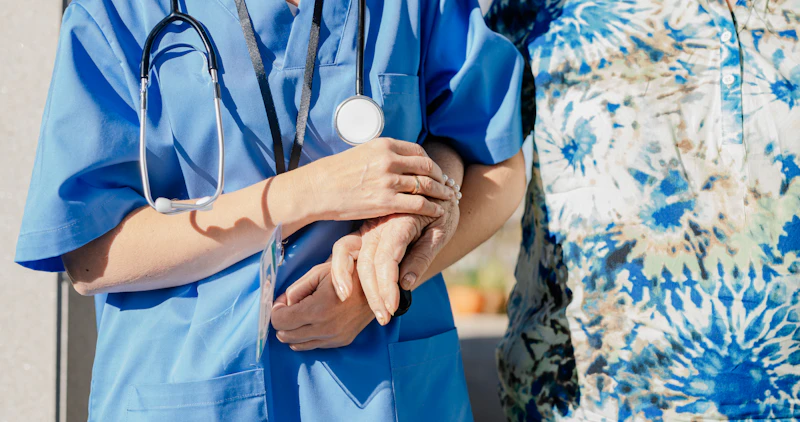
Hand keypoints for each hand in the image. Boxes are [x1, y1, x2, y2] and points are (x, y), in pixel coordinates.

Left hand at [272, 262, 373, 350]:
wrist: (378, 285)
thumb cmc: (346, 273)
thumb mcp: (317, 273)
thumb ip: (295, 290)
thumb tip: (283, 304)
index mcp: (317, 309)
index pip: (279, 321)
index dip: (276, 311)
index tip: (282, 302)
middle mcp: (325, 328)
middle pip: (285, 335)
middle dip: (282, 321)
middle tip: (290, 307)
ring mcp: (334, 338)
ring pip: (298, 344)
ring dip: (293, 331)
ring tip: (302, 314)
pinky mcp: (342, 341)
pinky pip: (314, 345)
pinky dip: (307, 336)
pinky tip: (314, 321)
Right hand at [297, 138, 455, 221]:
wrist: (318, 188)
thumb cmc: (337, 173)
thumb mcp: (363, 153)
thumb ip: (383, 154)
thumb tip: (400, 159)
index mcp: (384, 145)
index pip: (418, 151)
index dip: (431, 163)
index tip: (436, 171)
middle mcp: (389, 160)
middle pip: (427, 167)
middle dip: (441, 177)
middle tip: (448, 186)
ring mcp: (389, 181)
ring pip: (426, 185)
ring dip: (441, 193)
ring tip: (448, 199)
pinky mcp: (386, 201)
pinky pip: (419, 204)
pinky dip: (432, 208)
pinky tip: (437, 212)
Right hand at [330, 197, 459, 324]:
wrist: (434, 187)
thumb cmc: (442, 211)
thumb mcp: (441, 231)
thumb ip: (422, 256)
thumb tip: (406, 284)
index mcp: (399, 222)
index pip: (386, 259)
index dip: (387, 285)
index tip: (393, 307)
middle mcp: (378, 224)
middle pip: (366, 263)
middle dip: (374, 293)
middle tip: (384, 318)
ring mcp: (367, 228)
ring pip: (353, 258)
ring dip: (358, 287)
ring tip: (374, 310)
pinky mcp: (363, 232)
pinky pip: (347, 252)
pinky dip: (344, 272)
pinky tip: (348, 292)